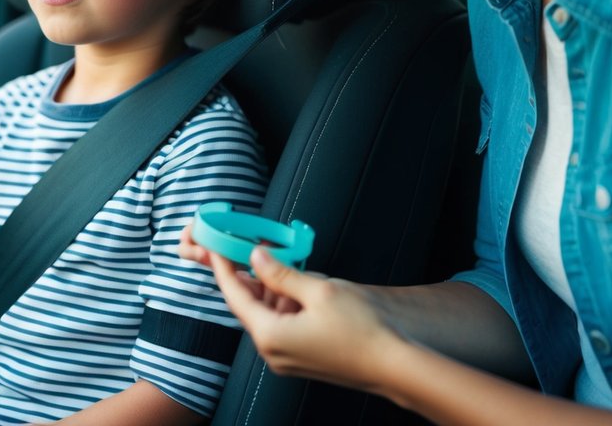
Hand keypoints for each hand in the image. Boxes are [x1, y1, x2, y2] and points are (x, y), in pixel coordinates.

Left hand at [181, 224, 399, 388]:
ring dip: (273, 288)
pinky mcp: (302, 358)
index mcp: (270, 335)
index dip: (224, 268)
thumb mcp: (319, 291)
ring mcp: (287, 358)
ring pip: (269, 314)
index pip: (236, 296)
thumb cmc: (362, 329)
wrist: (395, 364)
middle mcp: (273, 352)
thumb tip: (256, 257)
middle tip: (252, 246)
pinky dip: (286, 304)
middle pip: (251, 306)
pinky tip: (299, 284)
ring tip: (282, 260)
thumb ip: (281, 273)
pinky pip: (284, 325)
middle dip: (252, 275)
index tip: (216, 248)